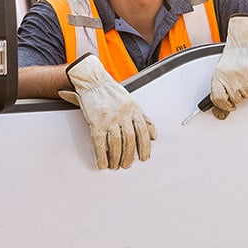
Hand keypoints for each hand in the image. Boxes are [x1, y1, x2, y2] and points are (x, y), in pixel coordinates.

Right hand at [59, 54, 156, 168]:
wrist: (94, 81)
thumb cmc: (112, 92)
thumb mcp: (132, 103)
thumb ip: (143, 119)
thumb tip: (153, 135)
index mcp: (134, 109)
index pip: (143, 132)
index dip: (144, 147)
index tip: (144, 157)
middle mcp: (124, 114)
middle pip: (130, 140)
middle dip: (129, 155)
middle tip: (127, 165)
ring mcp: (110, 119)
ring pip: (116, 144)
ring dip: (116, 158)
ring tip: (116, 165)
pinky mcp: (96, 122)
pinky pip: (100, 143)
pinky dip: (101, 156)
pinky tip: (102, 163)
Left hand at [210, 14, 247, 118]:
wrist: (244, 41)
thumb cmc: (233, 56)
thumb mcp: (221, 72)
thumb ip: (221, 90)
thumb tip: (221, 113)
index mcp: (219, 77)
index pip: (219, 100)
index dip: (224, 106)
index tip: (229, 105)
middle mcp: (232, 77)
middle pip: (237, 99)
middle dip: (240, 94)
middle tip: (241, 82)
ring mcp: (246, 76)